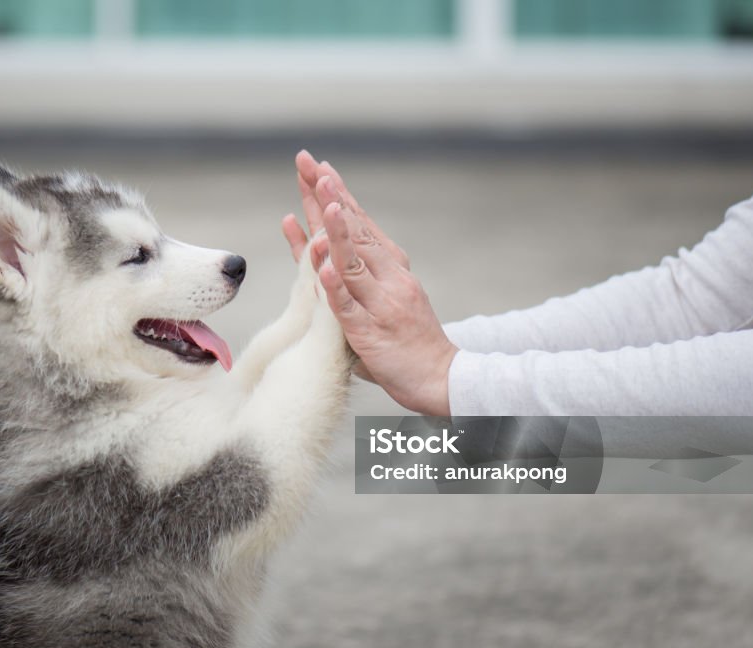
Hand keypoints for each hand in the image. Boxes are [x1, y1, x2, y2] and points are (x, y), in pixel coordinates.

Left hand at [282, 151, 457, 416]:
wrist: (442, 377)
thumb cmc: (407, 339)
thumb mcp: (384, 297)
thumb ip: (353, 273)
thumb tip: (323, 246)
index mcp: (390, 267)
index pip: (359, 223)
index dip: (337, 195)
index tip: (319, 167)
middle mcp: (388, 277)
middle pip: (353, 231)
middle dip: (329, 197)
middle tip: (310, 164)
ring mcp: (380, 303)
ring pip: (353, 262)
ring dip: (337, 230)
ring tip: (323, 201)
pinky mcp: (370, 332)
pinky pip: (349, 307)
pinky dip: (335, 287)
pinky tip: (323, 268)